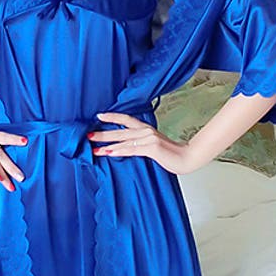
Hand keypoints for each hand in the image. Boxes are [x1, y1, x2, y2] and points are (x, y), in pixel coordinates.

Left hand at [88, 112, 202, 174]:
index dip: (112, 117)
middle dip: (103, 133)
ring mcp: (149, 138)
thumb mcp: (153, 146)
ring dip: (107, 144)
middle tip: (88, 135)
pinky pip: (132, 149)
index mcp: (145, 129)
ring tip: (94, 148)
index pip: (126, 119)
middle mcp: (146, 131)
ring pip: (124, 140)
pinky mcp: (152, 147)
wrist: (187, 158)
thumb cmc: (171, 154)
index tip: (98, 116)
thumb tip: (123, 146)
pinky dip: (120, 151)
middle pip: (120, 130)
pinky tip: (109, 152)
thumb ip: (139, 144)